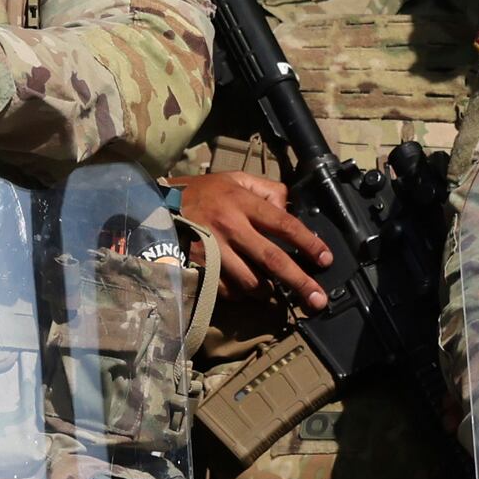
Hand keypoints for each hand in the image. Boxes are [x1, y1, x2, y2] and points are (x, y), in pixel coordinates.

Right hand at [179, 171, 333, 312]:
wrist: (153, 208)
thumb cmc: (199, 194)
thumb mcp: (233, 179)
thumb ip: (265, 189)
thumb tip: (290, 207)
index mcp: (241, 202)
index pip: (283, 224)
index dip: (308, 243)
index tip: (325, 259)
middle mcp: (230, 227)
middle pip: (273, 260)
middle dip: (300, 282)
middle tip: (318, 299)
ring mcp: (213, 252)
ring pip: (251, 282)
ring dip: (268, 291)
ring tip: (274, 292)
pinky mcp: (199, 270)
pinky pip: (228, 291)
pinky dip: (241, 294)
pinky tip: (244, 289)